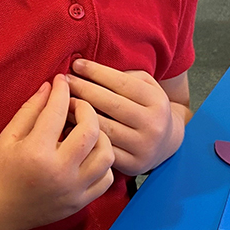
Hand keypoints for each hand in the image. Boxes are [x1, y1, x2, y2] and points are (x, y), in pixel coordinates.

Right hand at [0, 75, 114, 229]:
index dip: (61, 90)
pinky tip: (88, 155)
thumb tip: (51, 86)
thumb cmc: (0, 169)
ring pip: (106, 155)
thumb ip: (31, 109)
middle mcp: (59, 172)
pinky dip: (102, 163)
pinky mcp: (79, 203)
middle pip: (90, 130)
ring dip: (99, 136)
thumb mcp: (8, 136)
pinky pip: (106, 179)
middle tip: (76, 105)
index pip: (57, 111)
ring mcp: (72, 190)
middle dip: (86, 109)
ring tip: (85, 131)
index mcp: (36, 152)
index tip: (61, 80)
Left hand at [66, 59, 181, 175]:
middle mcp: (153, 125)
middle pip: (111, 104)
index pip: (122, 83)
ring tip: (63, 101)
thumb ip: (125, 75)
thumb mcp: (146, 86)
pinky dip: (84, 136)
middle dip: (83, 89)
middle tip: (64, 81)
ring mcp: (143, 147)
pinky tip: (70, 125)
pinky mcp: (132, 165)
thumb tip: (90, 68)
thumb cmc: (147, 107)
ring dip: (79, 113)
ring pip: (104, 127)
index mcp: (158, 102)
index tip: (76, 64)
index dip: (96, 72)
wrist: (165, 144)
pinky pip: (102, 149)